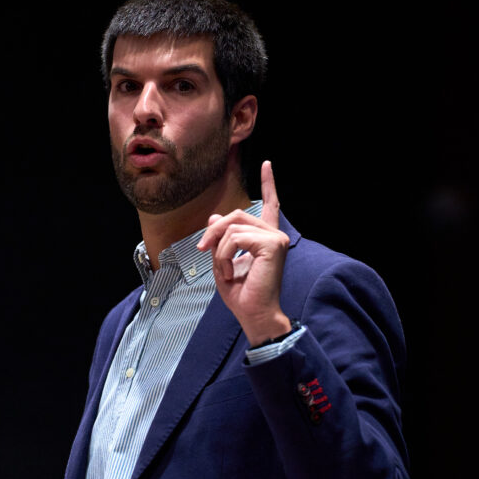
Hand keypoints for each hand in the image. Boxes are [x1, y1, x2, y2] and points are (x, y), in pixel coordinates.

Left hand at [197, 160, 291, 344]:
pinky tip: (230, 271)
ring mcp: (276, 238)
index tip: (266, 164)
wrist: (254, 314)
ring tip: (223, 270)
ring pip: (233, 227)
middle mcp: (274, 234)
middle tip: (202, 250)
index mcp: (266, 238)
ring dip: (218, 249)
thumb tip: (214, 218)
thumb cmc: (241, 294)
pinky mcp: (272, 244)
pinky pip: (236, 238)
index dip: (268, 184)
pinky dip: (225, 254)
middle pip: (236, 215)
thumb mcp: (223, 262)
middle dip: (213, 232)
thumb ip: (220, 240)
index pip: (270, 205)